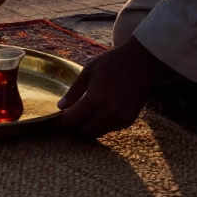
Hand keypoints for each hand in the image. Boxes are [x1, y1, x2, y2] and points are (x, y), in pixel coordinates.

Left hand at [57, 36, 174, 137]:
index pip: (72, 121)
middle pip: (84, 132)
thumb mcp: (88, 71)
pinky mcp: (129, 121)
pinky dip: (103, 124)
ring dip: (89, 126)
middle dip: (75, 126)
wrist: (141, 63)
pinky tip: (103, 111)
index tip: (55, 121)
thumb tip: (61, 107)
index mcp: (95, 99)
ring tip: (87, 113)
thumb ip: (74, 91)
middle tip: (72, 116)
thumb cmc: (112, 63)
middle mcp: (108, 113)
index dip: (61, 123)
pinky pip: (110, 129)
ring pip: (98, 133)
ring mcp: (120, 119)